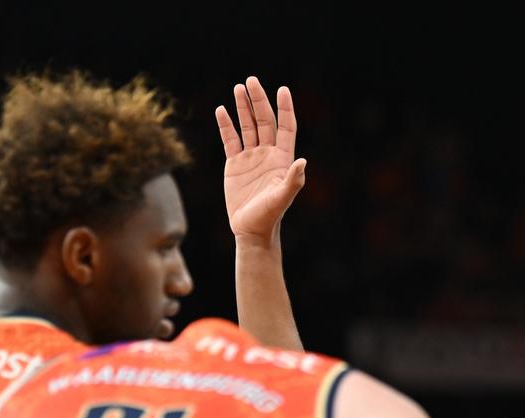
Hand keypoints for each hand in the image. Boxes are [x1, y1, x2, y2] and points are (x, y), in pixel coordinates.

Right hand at [216, 76, 306, 244]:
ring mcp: (251, 157)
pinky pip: (230, 140)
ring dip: (243, 107)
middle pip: (264, 121)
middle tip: (251, 80)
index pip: (286, 127)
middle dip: (258, 100)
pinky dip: (226, 125)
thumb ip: (293, 180)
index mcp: (282, 159)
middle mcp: (268, 154)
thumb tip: (303, 162)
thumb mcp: (282, 198)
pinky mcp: (234, 164)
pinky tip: (221, 110)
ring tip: (239, 87)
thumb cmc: (269, 217)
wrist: (251, 231)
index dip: (285, 108)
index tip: (282, 89)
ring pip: (248, 126)